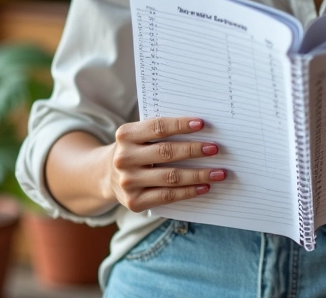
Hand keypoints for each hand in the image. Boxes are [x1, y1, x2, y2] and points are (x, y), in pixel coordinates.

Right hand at [107, 117, 226, 212]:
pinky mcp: (134, 202)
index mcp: (126, 135)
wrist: (107, 175)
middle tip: (215, 148)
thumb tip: (201, 130)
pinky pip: (167, 196)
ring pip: (170, 177)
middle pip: (166, 152)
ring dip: (199, 174)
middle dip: (194, 150)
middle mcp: (124, 158)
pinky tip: (205, 187)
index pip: (158, 127)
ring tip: (219, 171)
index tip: (202, 124)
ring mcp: (128, 182)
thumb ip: (161, 131)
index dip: (180, 125)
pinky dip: (189, 191)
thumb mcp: (139, 135)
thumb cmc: (136, 148)